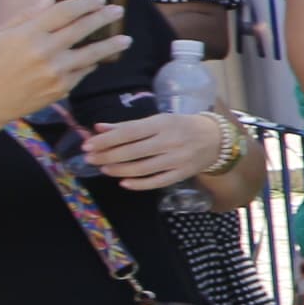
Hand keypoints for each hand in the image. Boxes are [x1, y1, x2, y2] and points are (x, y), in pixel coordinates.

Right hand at [0, 0, 127, 124]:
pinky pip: (82, 72)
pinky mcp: (61, 89)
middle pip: (82, 29)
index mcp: (28, 34)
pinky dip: (91, 64)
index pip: (64, 12)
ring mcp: (55, 72)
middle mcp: (45, 52)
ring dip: (111, 45)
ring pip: (91, 54)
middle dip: (103, 18)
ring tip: (126, 39)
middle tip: (118, 10)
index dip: (84, 3)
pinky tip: (98, 59)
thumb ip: (26, 15)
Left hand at [82, 112, 231, 191]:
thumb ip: (128, 126)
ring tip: (104, 169)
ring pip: (142, 168)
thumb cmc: (181, 127)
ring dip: (119, 170)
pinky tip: (124, 183)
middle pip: (132, 151)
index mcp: (162, 124)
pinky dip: (139, 184)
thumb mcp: (157, 120)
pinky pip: (156, 182)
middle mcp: (169, 141)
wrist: (215, 139)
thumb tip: (98, 128)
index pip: (129, 132)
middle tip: (90, 159)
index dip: (106, 140)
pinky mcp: (181, 174)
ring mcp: (176, 159)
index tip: (88, 145)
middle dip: (107, 156)